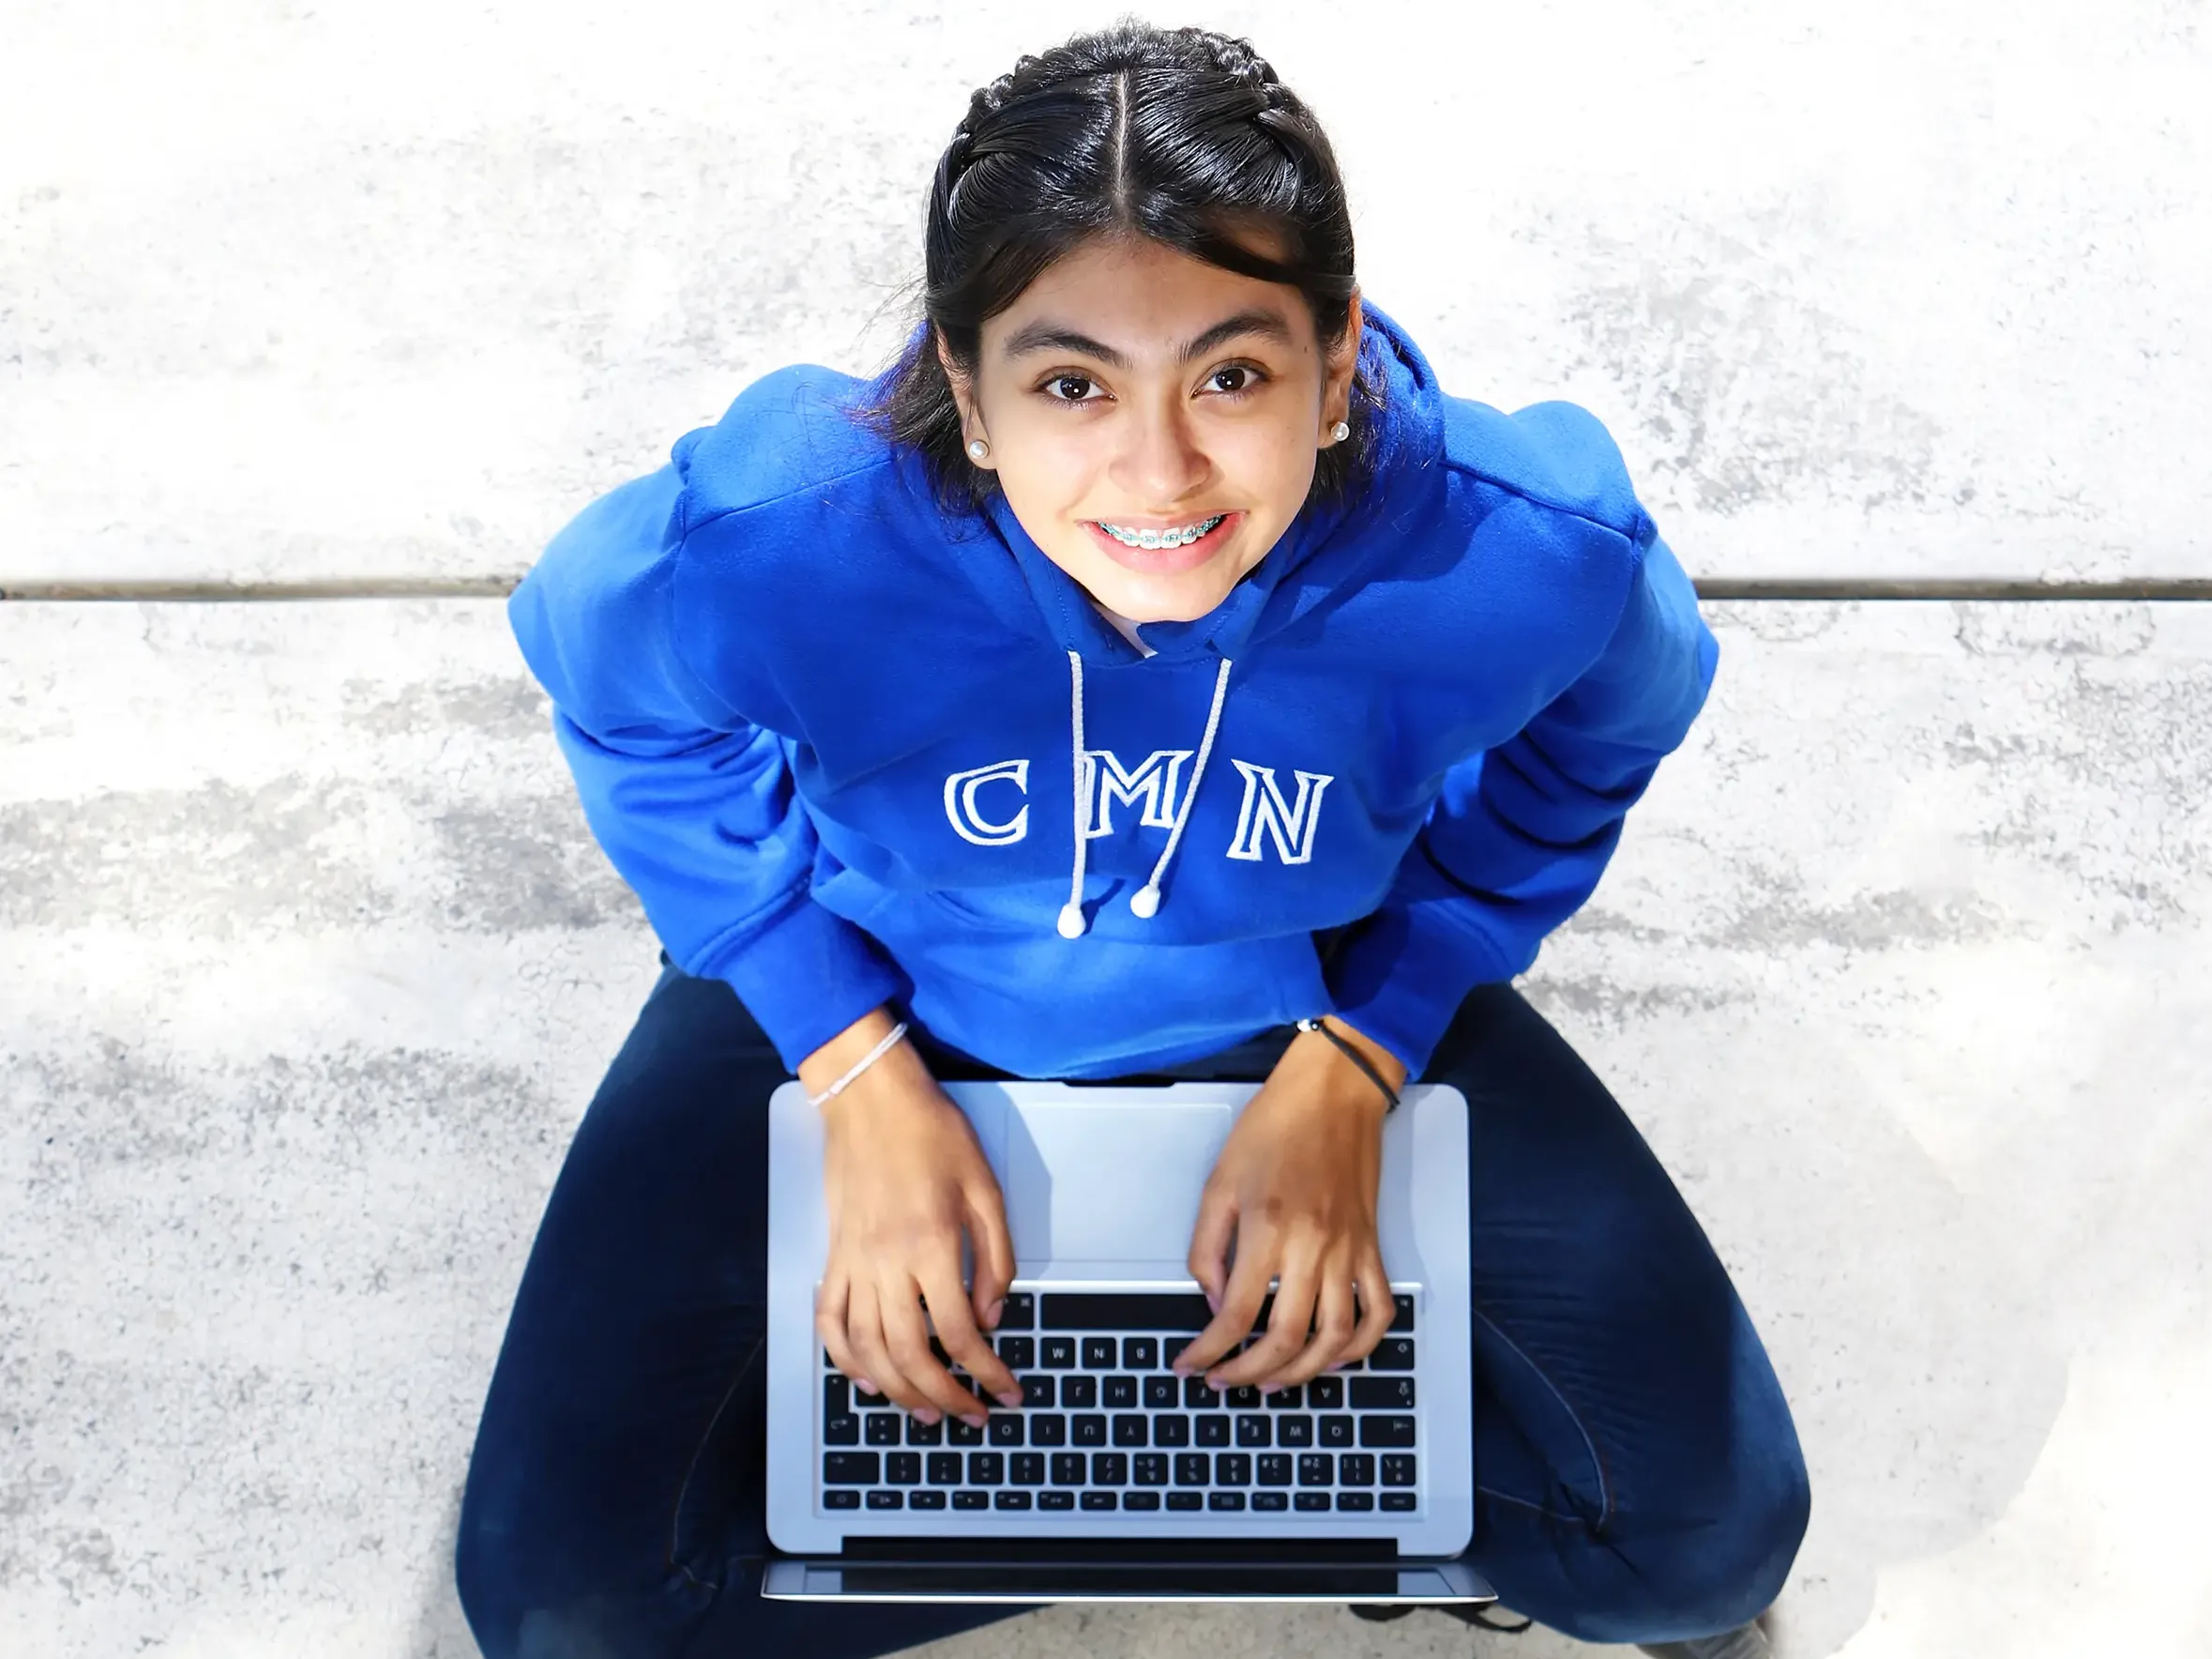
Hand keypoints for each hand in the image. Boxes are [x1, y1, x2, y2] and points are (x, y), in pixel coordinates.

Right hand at [804, 1007, 1023, 1427]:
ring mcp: (853, 1262)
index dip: (987, 1372)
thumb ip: (995, 1257)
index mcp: (932, 1243)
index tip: (1006, 1391)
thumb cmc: (933, 1134)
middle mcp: (887, 1261)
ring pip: (869, 1349)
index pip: (962, 1330)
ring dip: (898, 1391)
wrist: (871, 1099)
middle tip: (971, 1416)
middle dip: (946, 1396)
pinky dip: (844, 1359)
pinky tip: (866, 1380)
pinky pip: (830, 1321)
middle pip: (912, 1353)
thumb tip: (992, 1315)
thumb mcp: (985, 1188)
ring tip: (927, 1412)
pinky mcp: (834, 1256)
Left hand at [1173, 1016, 1407, 1391]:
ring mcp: (1349, 1251)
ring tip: (1271, 1382)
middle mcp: (1313, 1247)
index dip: (1208, 1352)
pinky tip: (1333, 1358)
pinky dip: (1360, 1347)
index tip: (1190, 1365)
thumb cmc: (1275, 1125)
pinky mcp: (1372, 1248)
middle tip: (1225, 1380)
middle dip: (1249, 1373)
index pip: (1236, 1314)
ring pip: (1334, 1340)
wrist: (1334, 1092)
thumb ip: (1207, 1247)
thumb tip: (1214, 1300)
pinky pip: (1377, 1312)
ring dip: (1302, 1373)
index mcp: (1268, 1229)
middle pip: (1287, 1339)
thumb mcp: (1219, 1181)